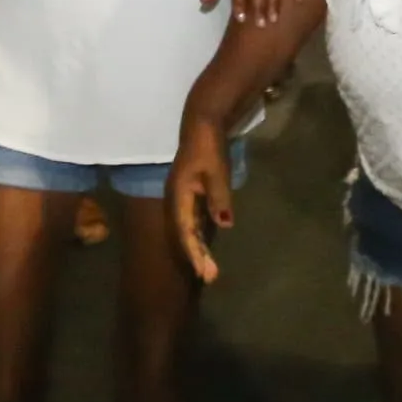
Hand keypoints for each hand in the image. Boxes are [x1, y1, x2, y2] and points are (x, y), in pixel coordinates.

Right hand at [167, 117, 235, 282]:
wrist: (203, 124)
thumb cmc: (208, 145)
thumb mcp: (217, 170)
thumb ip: (219, 196)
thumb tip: (224, 223)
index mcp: (179, 195)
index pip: (185, 230)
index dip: (194, 252)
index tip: (204, 272)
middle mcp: (177, 200)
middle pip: (185, 233)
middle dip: (197, 256)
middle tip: (210, 277)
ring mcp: (183, 199)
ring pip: (189, 229)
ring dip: (198, 249)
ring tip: (209, 271)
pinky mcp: (191, 196)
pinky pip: (194, 222)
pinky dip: (200, 237)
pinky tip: (206, 249)